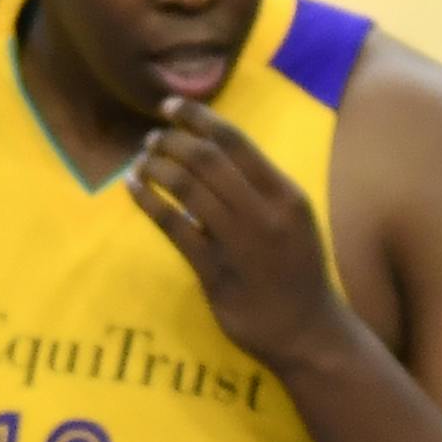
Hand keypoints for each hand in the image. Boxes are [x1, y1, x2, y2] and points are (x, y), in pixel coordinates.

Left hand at [129, 101, 346, 370]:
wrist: (309, 333)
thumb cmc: (297, 272)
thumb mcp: (292, 221)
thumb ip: (259, 189)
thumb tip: (210, 150)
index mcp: (286, 196)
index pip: (236, 142)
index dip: (198, 118)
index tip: (171, 108)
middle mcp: (265, 215)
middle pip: (207, 160)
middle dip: (172, 141)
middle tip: (152, 139)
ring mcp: (240, 244)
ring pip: (188, 188)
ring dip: (157, 167)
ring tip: (142, 161)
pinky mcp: (216, 272)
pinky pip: (174, 227)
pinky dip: (148, 201)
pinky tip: (133, 188)